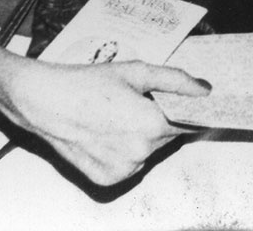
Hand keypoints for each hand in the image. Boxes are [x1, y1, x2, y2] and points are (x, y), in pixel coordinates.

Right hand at [1, 56, 209, 185]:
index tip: (187, 104)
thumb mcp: (138, 72)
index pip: (189, 123)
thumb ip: (177, 81)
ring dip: (143, 137)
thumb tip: (206, 90)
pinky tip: (108, 134)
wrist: (47, 103)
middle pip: (168, 136)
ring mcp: (124, 169)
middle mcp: (142, 152)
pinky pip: (130, 164)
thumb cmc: (90, 84)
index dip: (188, 112)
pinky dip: (125, 152)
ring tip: (119, 117)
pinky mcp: (109, 180)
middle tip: (138, 103)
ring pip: (149, 151)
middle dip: (160, 121)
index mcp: (153, 125)